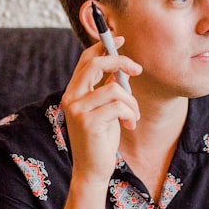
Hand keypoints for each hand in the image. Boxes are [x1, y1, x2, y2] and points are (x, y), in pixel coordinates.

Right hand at [60, 37, 141, 182]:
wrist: (92, 170)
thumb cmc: (101, 140)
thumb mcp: (105, 110)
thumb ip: (107, 90)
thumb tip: (119, 69)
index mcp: (74, 92)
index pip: (86, 59)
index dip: (104, 46)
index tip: (121, 39)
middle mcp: (71, 97)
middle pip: (95, 63)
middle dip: (120, 61)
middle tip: (137, 70)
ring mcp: (77, 109)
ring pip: (115, 88)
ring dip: (131, 102)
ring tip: (133, 116)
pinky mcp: (87, 121)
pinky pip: (119, 105)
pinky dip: (130, 113)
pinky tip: (129, 125)